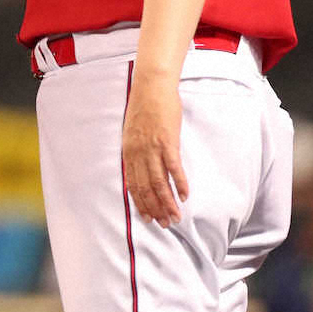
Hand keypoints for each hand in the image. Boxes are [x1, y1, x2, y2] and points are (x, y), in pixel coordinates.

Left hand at [122, 74, 188, 227]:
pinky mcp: (167, 141)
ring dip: (168, 202)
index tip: (148, 218)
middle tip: (165, 224)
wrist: (151, 87)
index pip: (133, 184)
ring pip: (159, 182)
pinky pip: (173, 167)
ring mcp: (152, 147)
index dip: (141, 203)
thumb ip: (136, 151)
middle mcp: (138, 152)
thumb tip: (142, 168)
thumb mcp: (133, 132)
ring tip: (175, 217)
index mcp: (128, 151)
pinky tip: (184, 195)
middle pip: (146, 187)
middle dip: (155, 208)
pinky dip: (179, 183)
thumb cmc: (144, 108)